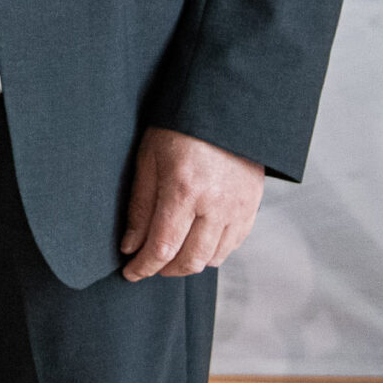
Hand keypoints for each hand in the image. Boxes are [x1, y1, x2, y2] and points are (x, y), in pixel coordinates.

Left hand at [120, 126, 265, 280]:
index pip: (162, 247)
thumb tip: (130, 245)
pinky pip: (232, 246)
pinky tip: (195, 241)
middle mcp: (215, 205)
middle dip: (164, 270)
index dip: (143, 267)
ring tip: (170, 252)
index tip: (130, 273)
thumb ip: (140, 206)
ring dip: (188, 262)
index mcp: (184, 189)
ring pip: (212, 258)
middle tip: (148, 264)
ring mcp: (238, 209)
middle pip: (189, 260)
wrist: (225, 109)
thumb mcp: (149, 158)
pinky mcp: (252, 208)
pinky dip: (211, 252)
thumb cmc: (179, 129)